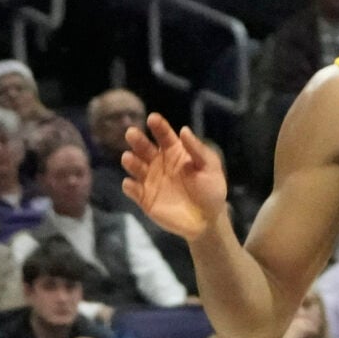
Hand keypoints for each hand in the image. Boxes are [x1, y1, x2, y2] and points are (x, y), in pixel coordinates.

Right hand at [122, 112, 231, 239]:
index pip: (164, 136)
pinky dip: (130, 187)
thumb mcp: (210, 167)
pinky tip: (129, 183)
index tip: (152, 118)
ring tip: (128, 157)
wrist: (207, 219)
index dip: (158, 126)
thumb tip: (184, 130)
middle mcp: (159, 163)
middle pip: (145, 149)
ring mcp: (150, 180)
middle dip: (138, 140)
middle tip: (131, 133)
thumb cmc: (210, 188)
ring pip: (136, 168)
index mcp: (175, 152)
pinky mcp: (145, 199)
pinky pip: (135, 191)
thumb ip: (197, 150)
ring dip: (131, 162)